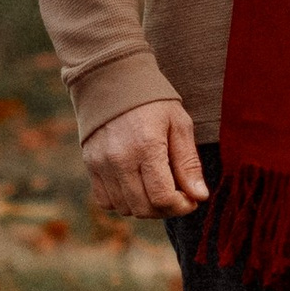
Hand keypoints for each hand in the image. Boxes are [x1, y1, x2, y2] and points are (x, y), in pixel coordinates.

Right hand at [81, 96, 208, 218]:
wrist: (113, 81)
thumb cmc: (153, 102)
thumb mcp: (179, 124)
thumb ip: (188, 163)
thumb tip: (199, 196)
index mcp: (147, 147)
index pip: (163, 198)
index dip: (182, 206)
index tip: (192, 198)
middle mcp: (120, 159)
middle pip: (144, 208)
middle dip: (166, 209)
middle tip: (178, 195)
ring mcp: (101, 164)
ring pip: (125, 209)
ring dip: (146, 207)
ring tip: (158, 189)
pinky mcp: (90, 165)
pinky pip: (106, 201)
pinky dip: (123, 202)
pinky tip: (137, 187)